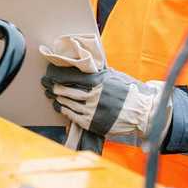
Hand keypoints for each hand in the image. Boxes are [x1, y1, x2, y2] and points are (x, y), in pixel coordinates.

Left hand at [41, 64, 171, 142]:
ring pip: (69, 104)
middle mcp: (94, 95)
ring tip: (52, 95)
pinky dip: (65, 111)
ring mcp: (94, 110)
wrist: (142, 112)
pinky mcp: (94, 123)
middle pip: (67, 91)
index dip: (57, 75)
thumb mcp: (113, 76)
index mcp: (98, 81)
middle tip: (46, 84)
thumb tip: (81, 63)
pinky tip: (61, 107)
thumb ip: (97, 72)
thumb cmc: (128, 91)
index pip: (71, 76)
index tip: (49, 73)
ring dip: (58, 99)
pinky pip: (74, 117)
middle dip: (54, 87)